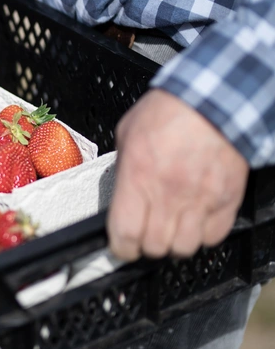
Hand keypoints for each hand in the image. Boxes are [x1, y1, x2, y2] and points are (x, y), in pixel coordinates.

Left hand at [107, 89, 248, 260]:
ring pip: (184, 247)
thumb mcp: (128, 135)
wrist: (213, 101)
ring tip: (169, 229)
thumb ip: (123, 169)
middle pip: (155, 246)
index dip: (120, 248)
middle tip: (144, 236)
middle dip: (145, 246)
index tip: (121, 247)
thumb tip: (120, 192)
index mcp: (138, 177)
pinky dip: (202, 235)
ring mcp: (200, 199)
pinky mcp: (226, 199)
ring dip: (174, 243)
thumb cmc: (169, 111)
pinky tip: (194, 220)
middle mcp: (169, 194)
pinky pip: (213, 236)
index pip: (125, 234)